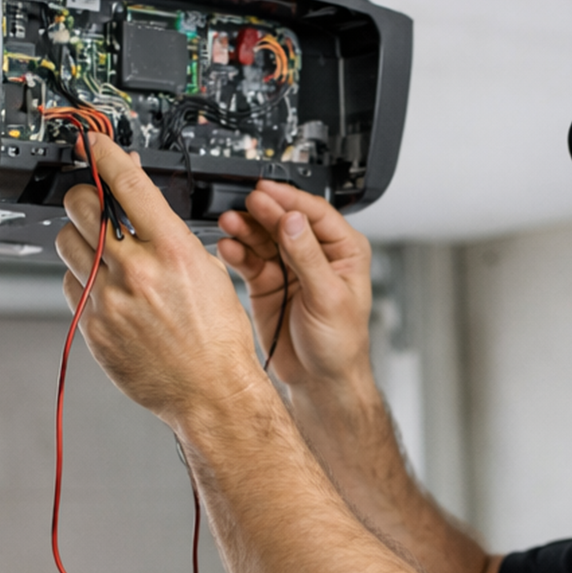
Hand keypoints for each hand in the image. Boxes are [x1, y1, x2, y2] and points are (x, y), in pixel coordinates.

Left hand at [53, 134, 268, 426]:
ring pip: (66, 243)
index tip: (94, 143)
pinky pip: (70, 284)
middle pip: (83, 207)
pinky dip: (82, 279)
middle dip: (86, 196)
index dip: (106, 156)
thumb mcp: (207, 269)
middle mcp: (137, 272)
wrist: (211, 392)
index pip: (129, 186)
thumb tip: (142, 200)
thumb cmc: (217, 338)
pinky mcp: (92, 326)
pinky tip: (106, 289)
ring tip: (103, 250)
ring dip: (80, 237)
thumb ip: (170, 233)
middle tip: (95, 202)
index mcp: (173, 251)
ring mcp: (109, 300)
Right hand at [216, 180, 373, 392]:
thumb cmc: (341, 344)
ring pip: (263, 237)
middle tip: (243, 203)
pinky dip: (237, 252)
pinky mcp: (267, 282)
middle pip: (284, 221)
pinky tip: (227, 246)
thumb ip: (309, 258)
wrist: (319, 381)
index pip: (315, 214)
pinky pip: (249, 260)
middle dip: (263, 211)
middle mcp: (315, 254)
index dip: (289, 200)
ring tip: (228, 222)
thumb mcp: (328, 298)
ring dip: (245, 229)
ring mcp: (288, 267)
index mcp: (343, 250)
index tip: (267, 191)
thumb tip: (293, 222)